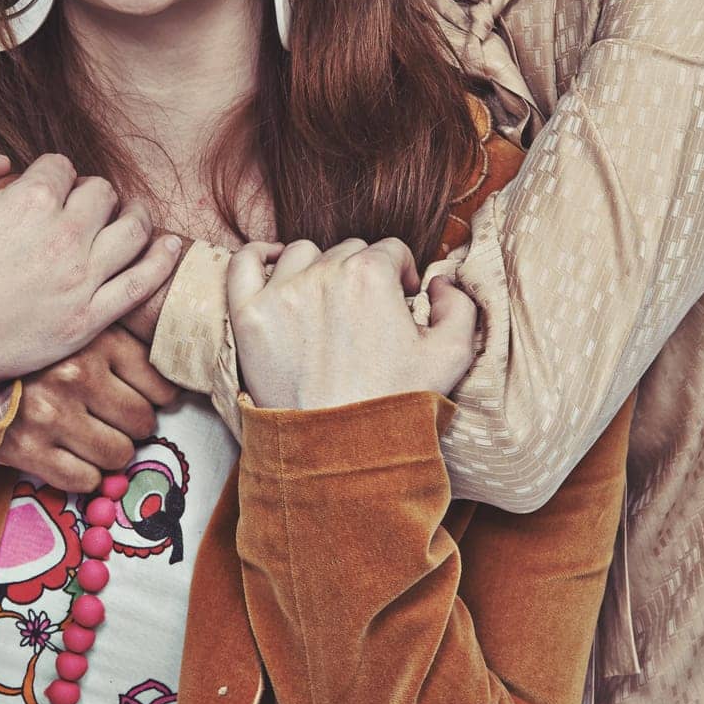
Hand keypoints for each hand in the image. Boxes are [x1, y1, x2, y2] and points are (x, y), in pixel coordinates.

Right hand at [0, 142, 181, 407]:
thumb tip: (2, 158)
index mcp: (28, 200)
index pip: (61, 167)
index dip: (50, 174)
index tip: (41, 188)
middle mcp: (63, 235)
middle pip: (101, 193)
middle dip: (89, 193)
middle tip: (78, 207)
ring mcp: (80, 279)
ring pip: (133, 229)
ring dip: (133, 215)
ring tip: (128, 215)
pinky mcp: (87, 320)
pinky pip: (141, 284)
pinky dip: (162, 260)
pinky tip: (170, 245)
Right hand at [0, 325, 181, 491]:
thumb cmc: (35, 346)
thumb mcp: (82, 323)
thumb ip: (125, 334)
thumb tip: (178, 372)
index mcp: (97, 339)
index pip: (160, 386)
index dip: (158, 398)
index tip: (145, 398)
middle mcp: (76, 375)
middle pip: (143, 423)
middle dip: (134, 426)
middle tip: (115, 417)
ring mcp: (51, 414)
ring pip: (118, 455)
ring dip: (112, 452)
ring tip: (93, 435)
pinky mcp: (27, 449)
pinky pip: (84, 481)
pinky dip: (85, 475)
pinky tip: (71, 454)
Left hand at [227, 238, 479, 410]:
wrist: (342, 452)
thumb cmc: (397, 405)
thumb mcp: (452, 356)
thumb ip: (458, 305)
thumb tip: (440, 280)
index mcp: (372, 273)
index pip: (390, 251)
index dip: (401, 274)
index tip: (401, 299)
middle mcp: (325, 273)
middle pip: (347, 251)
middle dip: (362, 274)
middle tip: (365, 314)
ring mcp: (282, 292)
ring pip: (303, 254)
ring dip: (318, 268)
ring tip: (326, 301)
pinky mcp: (250, 315)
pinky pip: (245, 264)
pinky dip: (257, 256)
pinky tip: (272, 261)